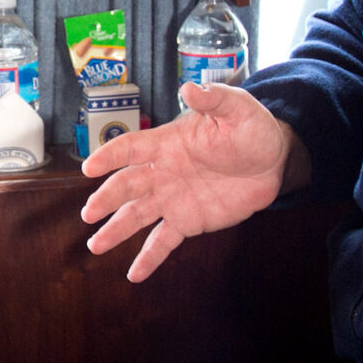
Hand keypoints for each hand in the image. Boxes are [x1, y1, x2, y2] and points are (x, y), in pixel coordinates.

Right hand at [78, 83, 307, 281]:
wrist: (274, 162)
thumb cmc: (252, 130)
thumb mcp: (237, 108)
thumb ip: (213, 99)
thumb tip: (191, 88)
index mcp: (168, 143)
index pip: (131, 149)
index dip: (109, 157)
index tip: (89, 169)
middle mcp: (163, 173)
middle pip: (127, 187)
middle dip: (106, 200)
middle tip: (89, 214)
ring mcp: (173, 199)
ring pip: (137, 217)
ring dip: (116, 230)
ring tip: (96, 246)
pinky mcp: (188, 222)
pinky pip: (163, 242)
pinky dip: (148, 258)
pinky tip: (134, 275)